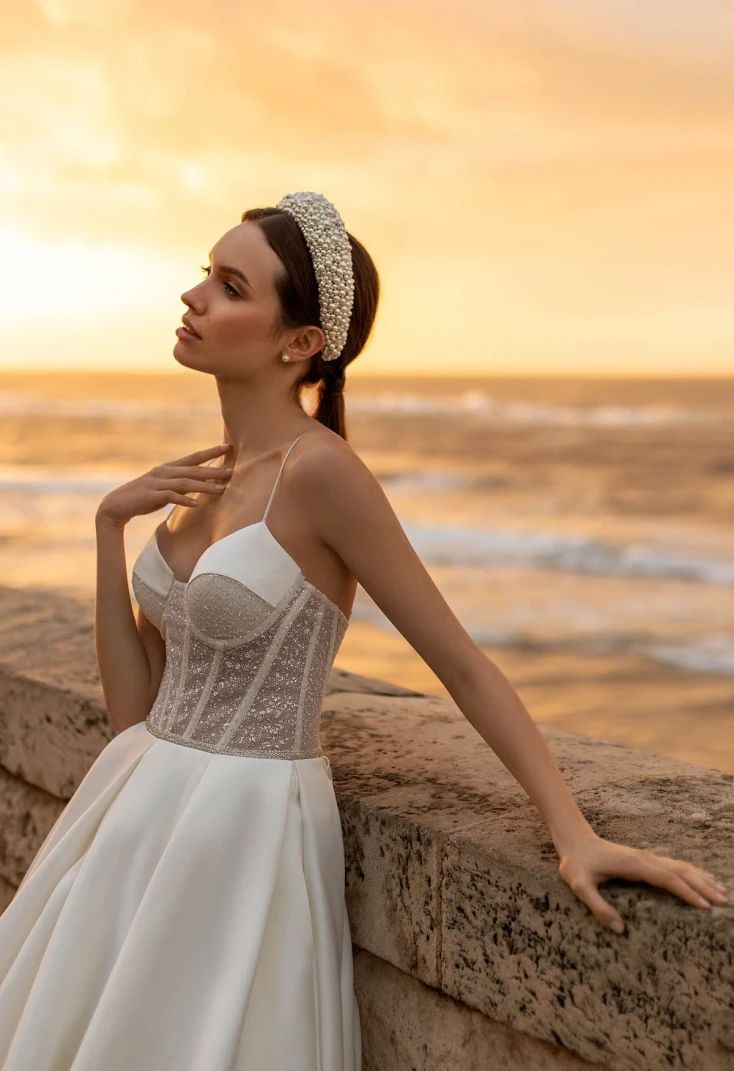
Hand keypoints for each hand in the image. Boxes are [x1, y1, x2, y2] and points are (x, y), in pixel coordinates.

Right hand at [96, 442, 232, 526]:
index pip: (193, 457)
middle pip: (193, 469)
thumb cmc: (143, 497)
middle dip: (214, 470)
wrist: (116, 505)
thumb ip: (181, 484)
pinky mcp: (152, 495)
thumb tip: (201, 484)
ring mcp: (157, 482)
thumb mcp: (164, 488)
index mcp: (168, 468)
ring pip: (186, 482)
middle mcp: (164, 472)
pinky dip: (184, 499)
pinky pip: (171, 496)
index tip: (228, 447)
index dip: (211, 452)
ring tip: (221, 490)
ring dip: (205, 486)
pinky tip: (196, 504)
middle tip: (232, 471)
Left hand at [557, 834, 728, 933]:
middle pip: (681, 871)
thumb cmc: (576, 864)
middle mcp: (645, 859)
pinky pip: (674, 865)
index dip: (686, 892)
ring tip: (722, 892)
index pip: (667, 878)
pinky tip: (703, 878)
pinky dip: (692, 873)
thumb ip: (598, 907)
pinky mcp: (646, 859)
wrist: (575, 841)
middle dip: (703, 886)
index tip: (704, 906)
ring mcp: (647, 857)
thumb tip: (620, 929)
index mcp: (634, 866)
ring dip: (701, 878)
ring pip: (680, 866)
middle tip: (723, 902)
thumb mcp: (580, 887)